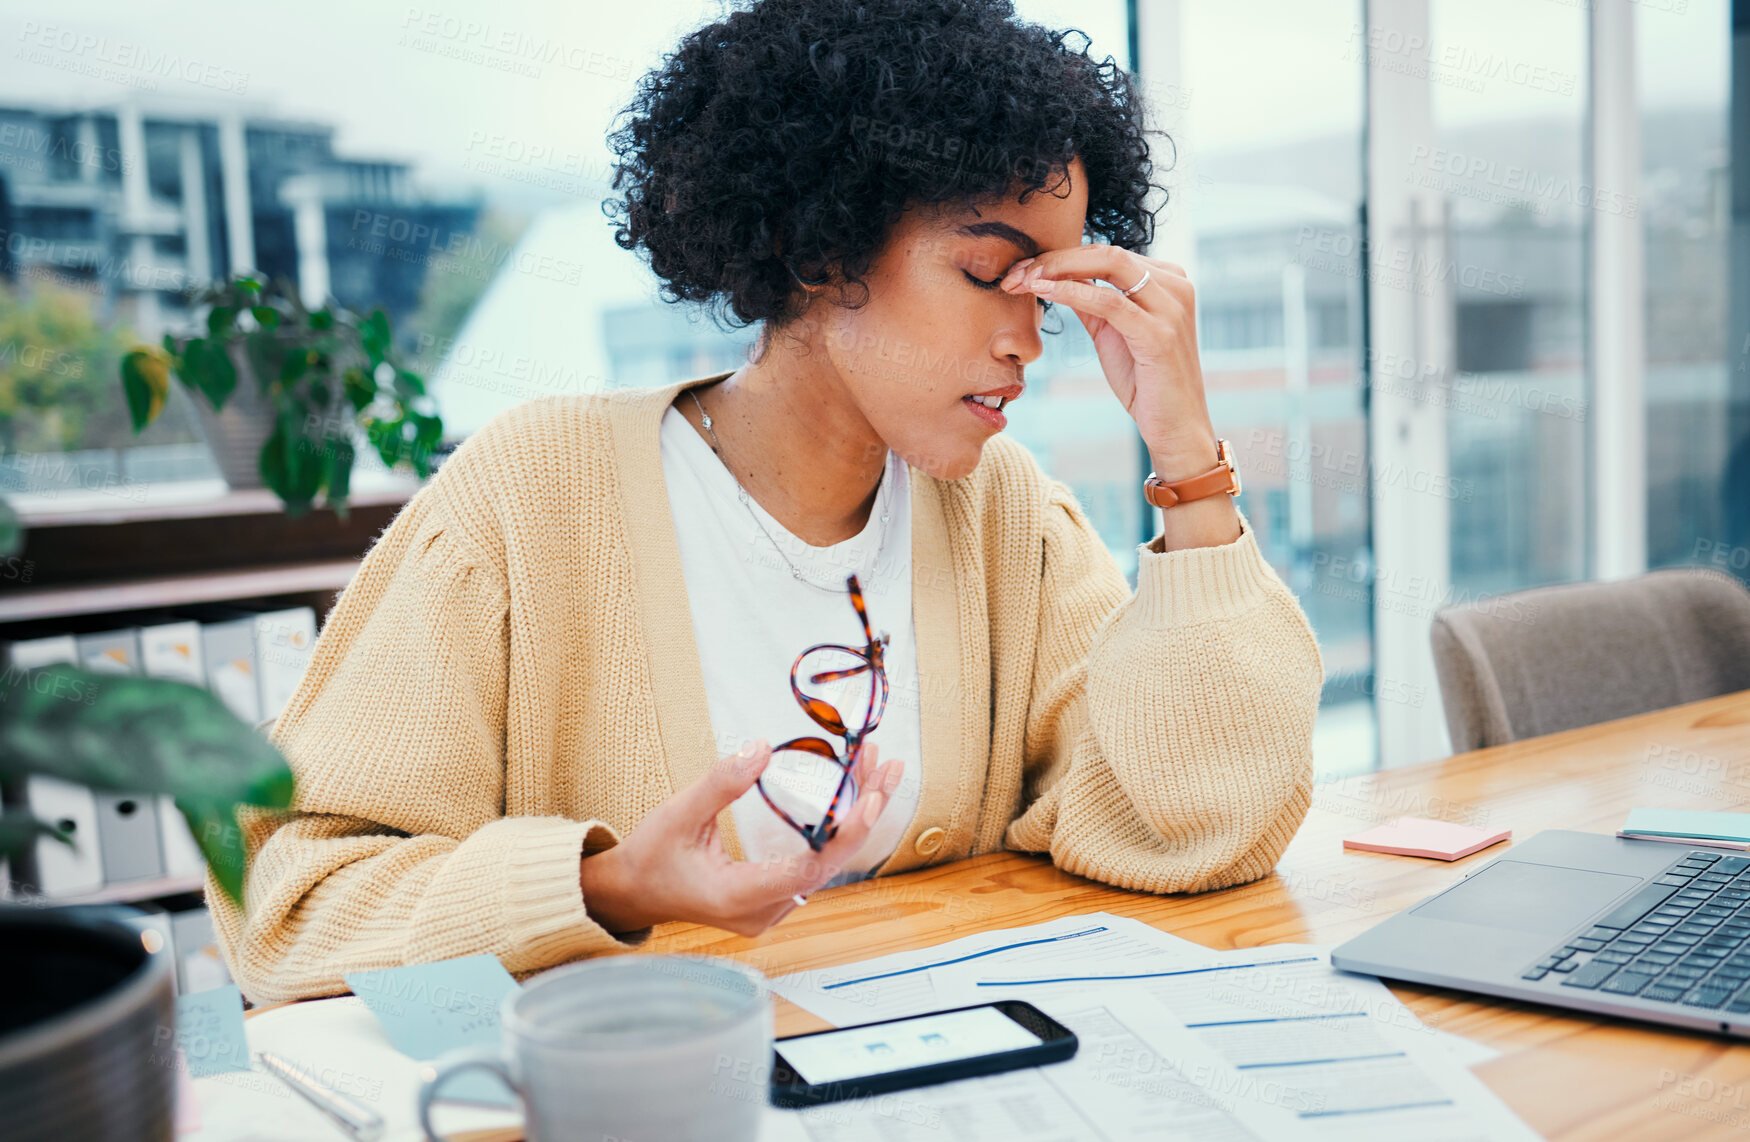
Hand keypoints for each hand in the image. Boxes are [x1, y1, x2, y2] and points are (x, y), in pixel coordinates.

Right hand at [579, 739, 904, 936]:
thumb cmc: (651, 858)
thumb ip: (721, 784)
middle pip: (830, 862)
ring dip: (853, 817)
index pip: (810, 869)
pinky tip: (850, 795)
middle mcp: (765, 910)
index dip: (845, 835)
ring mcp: (772, 908)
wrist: (633, 893)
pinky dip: (834, 828)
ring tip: (875, 771)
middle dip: (862, 813)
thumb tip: (763, 749)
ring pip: (827, 862)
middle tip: (886, 767)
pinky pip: (816, 863)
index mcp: (741, 897)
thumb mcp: (678, 815)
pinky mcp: (774, 897)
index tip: (871, 798)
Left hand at [1002, 245, 1239, 548]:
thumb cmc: (1146, 384)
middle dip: (1054, 259)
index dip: (1061, 257)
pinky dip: (1073, 293)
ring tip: (1023, 280)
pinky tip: (1044, 292)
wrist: (1176, 428)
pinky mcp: (1160, 334)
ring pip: (1109, 265)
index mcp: (1167, 280)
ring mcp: (1171, 307)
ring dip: (1058, 270)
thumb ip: (1094, 306)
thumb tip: (1061, 280)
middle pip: (1106, 252)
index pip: (1107, 254)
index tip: (1021, 271)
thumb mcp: (1113, 335)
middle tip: (1014, 273)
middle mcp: (1175, 285)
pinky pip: (1110, 302)